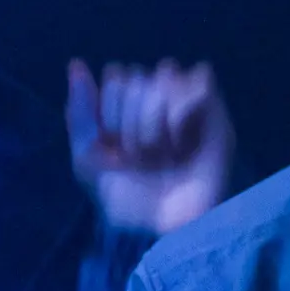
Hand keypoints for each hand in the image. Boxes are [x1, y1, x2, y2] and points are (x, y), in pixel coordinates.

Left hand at [66, 58, 235, 236]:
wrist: (164, 226)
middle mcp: (156, 102)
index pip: (116, 76)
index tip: (114, 146)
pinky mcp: (213, 112)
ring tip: (164, 151)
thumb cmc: (127, 200)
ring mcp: (185, 104)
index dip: (110, 110)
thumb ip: (80, 113)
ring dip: (156, 119)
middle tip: (141, 157)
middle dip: (133, 120)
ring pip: (165, 75)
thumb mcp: (88, 161)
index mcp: (126, 109)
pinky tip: (182, 141)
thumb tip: (76, 64)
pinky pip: (197, 84)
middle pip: (137, 77)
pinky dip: (182, 114)